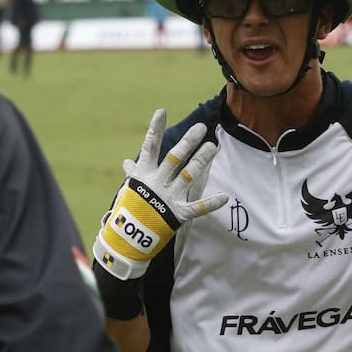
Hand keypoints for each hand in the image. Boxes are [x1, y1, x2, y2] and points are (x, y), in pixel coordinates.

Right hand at [93, 109, 228, 279]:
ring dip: (202, 161)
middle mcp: (158, 183)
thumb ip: (133, 173)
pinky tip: (225, 197)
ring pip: (188, 176)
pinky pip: (197, 208)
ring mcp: (168, 198)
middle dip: (188, 142)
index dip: (154, 129)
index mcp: (145, 174)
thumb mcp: (129, 188)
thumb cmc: (129, 210)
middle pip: (175, 158)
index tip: (161, 111)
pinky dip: (211, 203)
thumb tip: (127, 163)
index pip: (150, 147)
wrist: (127, 239)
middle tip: (202, 128)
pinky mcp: (178, 214)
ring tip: (214, 147)